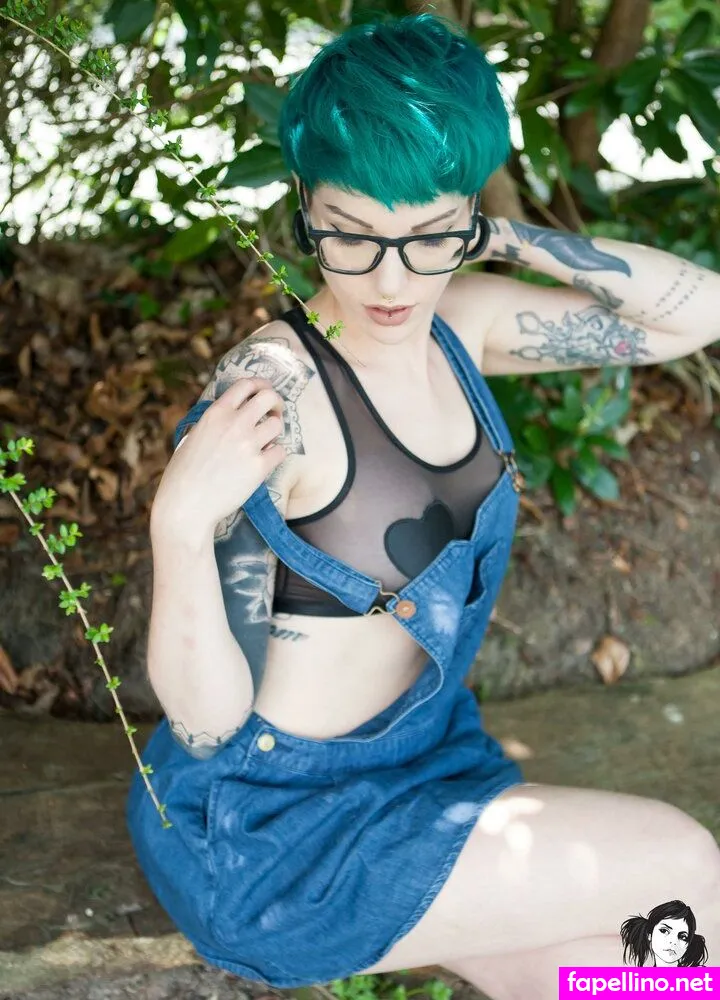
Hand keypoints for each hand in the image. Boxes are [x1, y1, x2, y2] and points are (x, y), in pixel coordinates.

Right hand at [151, 377, 286, 540]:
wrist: (186, 505)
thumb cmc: (183, 475)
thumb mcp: (193, 436)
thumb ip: (213, 422)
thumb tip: (232, 414)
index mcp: (215, 413)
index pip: (246, 384)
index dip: (260, 385)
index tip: (264, 392)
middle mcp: (234, 423)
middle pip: (269, 397)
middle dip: (276, 404)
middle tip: (274, 414)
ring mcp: (248, 444)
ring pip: (277, 425)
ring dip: (275, 431)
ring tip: (266, 441)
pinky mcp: (259, 466)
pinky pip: (279, 451)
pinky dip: (275, 454)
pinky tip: (264, 460)